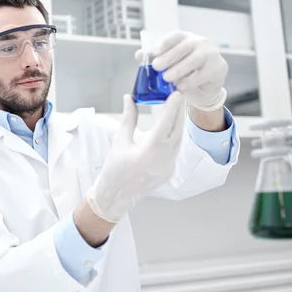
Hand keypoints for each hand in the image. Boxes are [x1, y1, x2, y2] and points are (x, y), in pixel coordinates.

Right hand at [85, 92, 185, 222]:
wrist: (115, 197)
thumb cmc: (114, 169)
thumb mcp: (120, 142)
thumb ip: (128, 119)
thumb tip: (129, 98)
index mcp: (148, 154)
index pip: (164, 126)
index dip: (171, 109)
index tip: (176, 94)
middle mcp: (162, 162)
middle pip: (176, 132)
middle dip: (178, 113)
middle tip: (178, 95)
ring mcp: (168, 168)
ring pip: (178, 141)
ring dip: (178, 124)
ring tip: (176, 107)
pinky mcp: (169, 171)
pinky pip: (175, 150)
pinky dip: (174, 135)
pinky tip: (172, 125)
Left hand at [135, 31, 227, 111]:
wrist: (205, 83)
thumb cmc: (184, 69)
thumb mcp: (169, 62)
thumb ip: (155, 58)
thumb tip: (139, 55)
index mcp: (185, 38)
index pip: (174, 36)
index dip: (163, 44)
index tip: (152, 54)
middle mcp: (199, 42)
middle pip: (184, 47)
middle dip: (169, 57)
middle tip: (156, 67)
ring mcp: (210, 53)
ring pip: (194, 59)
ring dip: (179, 69)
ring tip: (166, 78)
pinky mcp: (218, 67)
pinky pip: (203, 74)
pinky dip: (190, 82)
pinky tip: (180, 88)